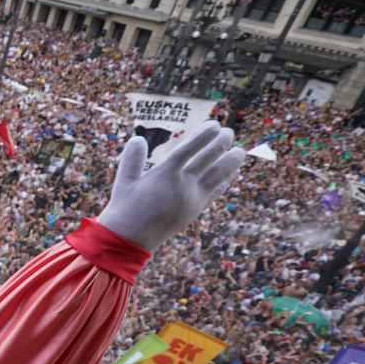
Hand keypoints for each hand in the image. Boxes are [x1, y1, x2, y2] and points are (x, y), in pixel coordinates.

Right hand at [97, 121, 244, 250]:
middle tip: (229, 133)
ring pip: (219, 175)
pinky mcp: (196, 210)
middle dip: (222, 142)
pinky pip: (216, 191)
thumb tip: (138, 138)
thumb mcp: (124, 180)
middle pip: (210, 157)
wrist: (131, 239)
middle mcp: (183, 184)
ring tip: (240, 151)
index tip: (214, 125)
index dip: (205, 134)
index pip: (191, 147)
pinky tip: (230, 174)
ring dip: (232, 161)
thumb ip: (132, 158)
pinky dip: (225, 180)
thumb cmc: (124, 207)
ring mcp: (193, 198)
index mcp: (165, 173)